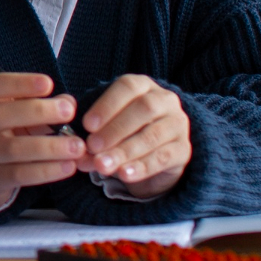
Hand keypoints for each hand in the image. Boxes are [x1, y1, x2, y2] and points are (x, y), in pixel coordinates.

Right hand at [0, 72, 83, 210]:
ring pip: (13, 149)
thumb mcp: (18, 117)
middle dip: (38, 112)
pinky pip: (20, 174)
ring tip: (78, 146)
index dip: (20, 83)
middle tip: (69, 112)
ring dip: (49, 147)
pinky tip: (69, 167)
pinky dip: (47, 171)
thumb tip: (68, 103)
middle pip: (1, 115)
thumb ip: (41, 107)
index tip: (48, 84)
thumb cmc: (5, 136)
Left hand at [76, 74, 191, 197]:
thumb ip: (92, 134)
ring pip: (152, 135)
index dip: (106, 105)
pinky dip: (141, 167)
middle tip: (92, 147)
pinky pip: (164, 157)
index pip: (127, 87)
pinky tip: (124, 175)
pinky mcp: (184, 150)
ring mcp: (178, 124)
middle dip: (115, 129)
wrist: (154, 152)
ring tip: (103, 165)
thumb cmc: (124, 130)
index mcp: (143, 85)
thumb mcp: (106, 126)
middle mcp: (165, 100)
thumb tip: (76, 152)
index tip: (87, 125)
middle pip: (143, 109)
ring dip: (125, 151)